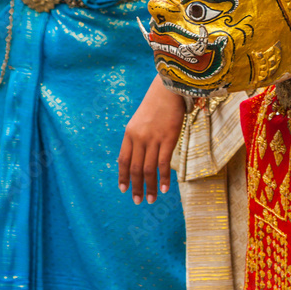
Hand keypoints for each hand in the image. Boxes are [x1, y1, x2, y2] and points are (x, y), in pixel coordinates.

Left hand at [118, 79, 185, 202]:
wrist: (168, 88)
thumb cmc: (157, 104)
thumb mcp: (141, 120)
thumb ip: (138, 137)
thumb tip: (140, 154)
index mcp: (129, 134)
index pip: (123, 160)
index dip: (122, 176)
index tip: (123, 189)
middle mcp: (138, 138)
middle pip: (134, 168)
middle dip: (136, 187)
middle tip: (138, 201)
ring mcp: (152, 139)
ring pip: (148, 169)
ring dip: (149, 187)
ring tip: (150, 200)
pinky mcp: (167, 139)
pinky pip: (163, 163)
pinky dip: (163, 178)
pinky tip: (164, 189)